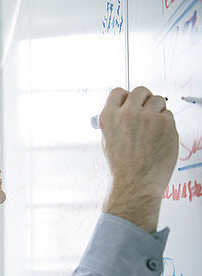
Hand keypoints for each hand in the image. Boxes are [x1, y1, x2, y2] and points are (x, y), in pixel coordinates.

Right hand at [100, 86, 177, 231]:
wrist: (136, 182)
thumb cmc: (122, 166)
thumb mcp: (108, 139)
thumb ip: (116, 121)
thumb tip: (126, 109)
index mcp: (109, 117)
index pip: (118, 92)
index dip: (126, 98)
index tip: (130, 104)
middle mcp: (127, 114)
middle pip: (140, 91)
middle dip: (144, 101)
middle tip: (145, 114)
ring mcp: (148, 117)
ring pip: (158, 100)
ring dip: (157, 111)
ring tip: (152, 129)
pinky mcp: (166, 123)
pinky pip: (168, 115)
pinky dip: (166, 124)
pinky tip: (158, 137)